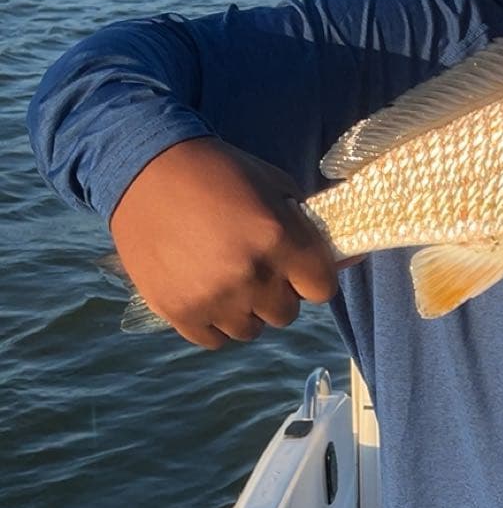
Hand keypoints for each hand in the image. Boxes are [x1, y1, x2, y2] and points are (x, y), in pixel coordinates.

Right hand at [108, 136, 339, 348]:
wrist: (145, 167)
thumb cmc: (219, 172)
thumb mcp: (274, 186)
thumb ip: (310, 227)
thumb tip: (352, 257)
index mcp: (278, 240)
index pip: (322, 289)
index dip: (310, 277)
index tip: (296, 267)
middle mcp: (249, 275)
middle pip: (286, 313)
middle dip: (276, 292)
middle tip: (253, 266)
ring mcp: (212, 298)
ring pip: (250, 330)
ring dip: (244, 309)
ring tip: (224, 277)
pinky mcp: (178, 312)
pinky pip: (214, 340)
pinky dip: (212, 321)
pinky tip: (202, 289)